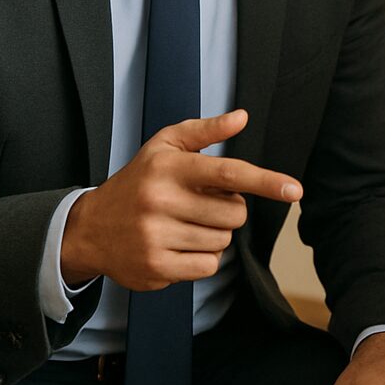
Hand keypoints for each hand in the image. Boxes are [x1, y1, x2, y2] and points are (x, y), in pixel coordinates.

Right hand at [61, 109, 301, 287]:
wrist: (89, 228)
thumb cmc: (138, 182)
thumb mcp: (164, 147)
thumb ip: (205, 131)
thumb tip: (242, 117)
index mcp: (169, 167)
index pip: (228, 173)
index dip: (265, 181)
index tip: (295, 190)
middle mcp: (161, 201)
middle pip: (234, 213)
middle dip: (228, 210)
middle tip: (199, 205)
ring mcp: (157, 236)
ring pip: (223, 241)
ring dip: (214, 234)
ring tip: (184, 224)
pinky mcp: (156, 267)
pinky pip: (208, 265)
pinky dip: (202, 258)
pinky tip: (179, 246)